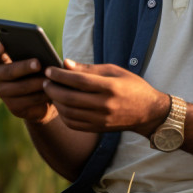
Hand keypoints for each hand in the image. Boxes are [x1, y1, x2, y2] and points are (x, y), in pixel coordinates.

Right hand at [0, 41, 56, 123]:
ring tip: (48, 79)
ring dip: (35, 83)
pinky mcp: (12, 106)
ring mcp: (2, 92)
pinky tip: (49, 92)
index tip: (1, 46)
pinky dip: (39, 95)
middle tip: (38, 64)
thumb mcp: (37, 58)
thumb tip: (43, 51)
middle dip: (24, 67)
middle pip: (7, 71)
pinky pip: (26, 101)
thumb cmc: (39, 69)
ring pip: (18, 87)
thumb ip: (35, 53)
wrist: (42, 95)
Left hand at [42, 60, 169, 135]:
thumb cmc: (131, 86)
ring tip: (52, 92)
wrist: (148, 112)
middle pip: (70, 98)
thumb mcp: (114, 71)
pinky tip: (61, 105)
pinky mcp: (98, 128)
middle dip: (53, 89)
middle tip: (45, 81)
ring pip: (69, 112)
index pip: (78, 81)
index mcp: (110, 87)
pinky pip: (74, 123)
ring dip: (56, 102)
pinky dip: (63, 114)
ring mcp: (101, 119)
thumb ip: (89, 69)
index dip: (60, 75)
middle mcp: (105, 105)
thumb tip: (66, 63)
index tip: (49, 70)